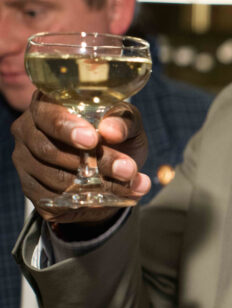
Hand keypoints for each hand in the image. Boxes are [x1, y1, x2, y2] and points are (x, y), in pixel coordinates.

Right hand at [11, 94, 151, 223]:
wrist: (114, 173)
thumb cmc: (117, 137)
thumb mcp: (128, 123)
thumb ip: (123, 121)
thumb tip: (111, 131)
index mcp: (47, 104)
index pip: (48, 115)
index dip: (67, 128)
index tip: (92, 139)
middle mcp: (28, 131)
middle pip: (49, 150)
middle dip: (93, 162)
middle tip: (126, 169)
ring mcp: (25, 163)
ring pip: (54, 179)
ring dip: (95, 185)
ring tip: (130, 185)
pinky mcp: (33, 192)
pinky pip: (55, 201)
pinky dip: (86, 202)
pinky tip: (111, 199)